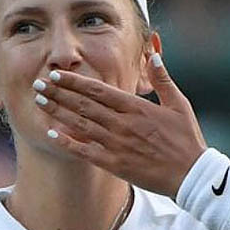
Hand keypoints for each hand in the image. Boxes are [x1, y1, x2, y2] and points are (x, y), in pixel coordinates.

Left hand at [34, 53, 206, 198]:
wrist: (191, 175)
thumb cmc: (186, 139)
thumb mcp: (179, 104)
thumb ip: (163, 79)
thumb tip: (154, 54)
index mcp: (136, 107)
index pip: (98, 91)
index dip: (75, 82)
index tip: (57, 74)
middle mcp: (123, 124)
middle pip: (83, 105)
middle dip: (58, 93)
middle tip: (38, 83)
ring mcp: (117, 145)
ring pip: (80, 125)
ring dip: (57, 112)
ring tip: (39, 101)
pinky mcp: (115, 164)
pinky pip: (85, 151)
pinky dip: (67, 142)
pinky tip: (51, 134)